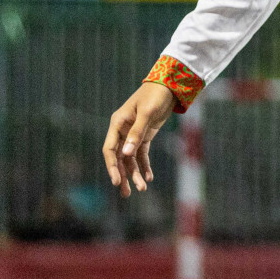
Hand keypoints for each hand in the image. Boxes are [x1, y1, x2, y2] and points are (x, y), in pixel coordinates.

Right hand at [102, 81, 177, 196]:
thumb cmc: (155, 95)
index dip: (112, 166)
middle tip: (126, 193)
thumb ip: (137, 133)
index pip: (110, 149)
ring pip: (130, 159)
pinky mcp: (145, 136)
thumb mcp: (147, 113)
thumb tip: (126, 154)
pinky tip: (149, 177)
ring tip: (142, 188)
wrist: (169, 86)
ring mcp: (133, 134)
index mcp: (117, 123)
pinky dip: (145, 166)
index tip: (116, 181)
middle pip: (119, 158)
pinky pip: (142, 155)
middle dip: (122, 175)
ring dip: (135, 173)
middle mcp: (122, 130)